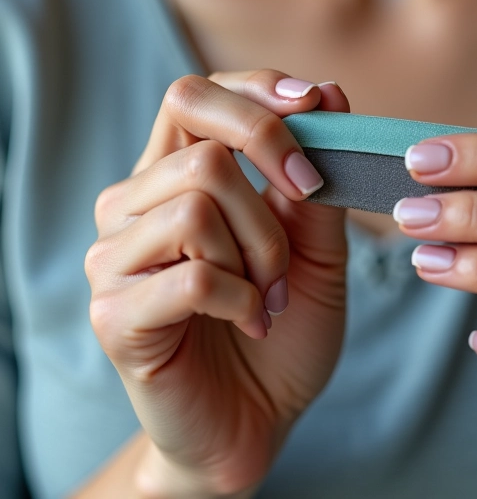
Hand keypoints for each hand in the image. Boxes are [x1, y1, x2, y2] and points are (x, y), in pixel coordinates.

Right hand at [85, 71, 349, 496]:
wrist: (256, 418)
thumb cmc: (283, 325)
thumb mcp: (318, 246)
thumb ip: (316, 177)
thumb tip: (328, 93)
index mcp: (177, 175)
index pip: (195, 96)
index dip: (254, 90)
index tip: (314, 103)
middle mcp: (135, 204)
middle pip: (201, 144)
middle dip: (272, 177)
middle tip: (307, 208)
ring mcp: (116, 257)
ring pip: (198, 203)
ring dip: (262, 252)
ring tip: (272, 294)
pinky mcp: (114, 313)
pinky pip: (192, 275)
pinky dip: (242, 298)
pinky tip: (250, 319)